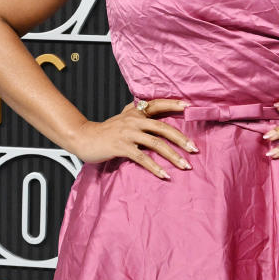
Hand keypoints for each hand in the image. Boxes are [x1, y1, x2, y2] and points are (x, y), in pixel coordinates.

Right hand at [72, 98, 198, 179]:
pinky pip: (142, 158)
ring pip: (156, 144)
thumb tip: (150, 108)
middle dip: (181, 139)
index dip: (173, 104)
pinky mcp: (121, 147)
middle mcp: (133, 120)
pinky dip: (155, 167)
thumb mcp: (122, 118)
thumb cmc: (105, 131)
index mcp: (135, 112)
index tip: (189, 106)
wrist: (84, 137)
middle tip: (194, 149)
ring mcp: (127, 133)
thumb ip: (136, 113)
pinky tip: (164, 175)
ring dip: (173, 156)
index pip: (157, 105)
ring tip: (185, 165)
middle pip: (163, 128)